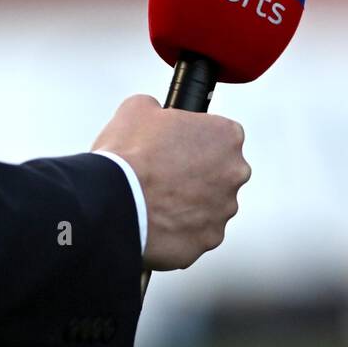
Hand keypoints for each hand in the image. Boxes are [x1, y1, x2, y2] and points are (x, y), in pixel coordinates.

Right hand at [92, 94, 250, 270]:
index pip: (220, 136)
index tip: (176, 150)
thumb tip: (156, 112)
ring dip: (190, 205)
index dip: (194, 142)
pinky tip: (158, 224)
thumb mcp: (139, 108)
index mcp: (227, 136)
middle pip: (220, 173)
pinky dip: (181, 231)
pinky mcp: (209, 238)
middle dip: (198, 176)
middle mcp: (235, 172)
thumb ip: (159, 108)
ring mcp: (224, 209)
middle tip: (166, 178)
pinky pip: (197, 234)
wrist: (113, 202)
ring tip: (158, 204)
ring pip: (210, 206)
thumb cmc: (128, 155)